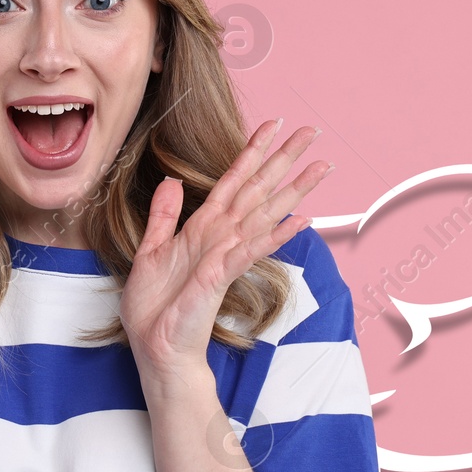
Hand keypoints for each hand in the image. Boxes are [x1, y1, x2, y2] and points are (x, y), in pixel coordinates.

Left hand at [120, 119, 330, 375]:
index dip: (252, 151)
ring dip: (293, 189)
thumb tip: (174, 180)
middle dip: (284, 159)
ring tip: (321, 166)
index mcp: (203, 228)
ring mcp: (225, 255)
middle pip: (257, 189)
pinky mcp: (221, 276)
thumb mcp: (150, 251)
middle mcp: (221, 237)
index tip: (273, 123)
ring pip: (263, 213)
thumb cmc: (156, 307)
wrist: (157, 348)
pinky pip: (251, 249)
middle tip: (313, 132)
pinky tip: (302, 220)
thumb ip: (165, 215)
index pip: (232, 181)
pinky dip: (276, 233)